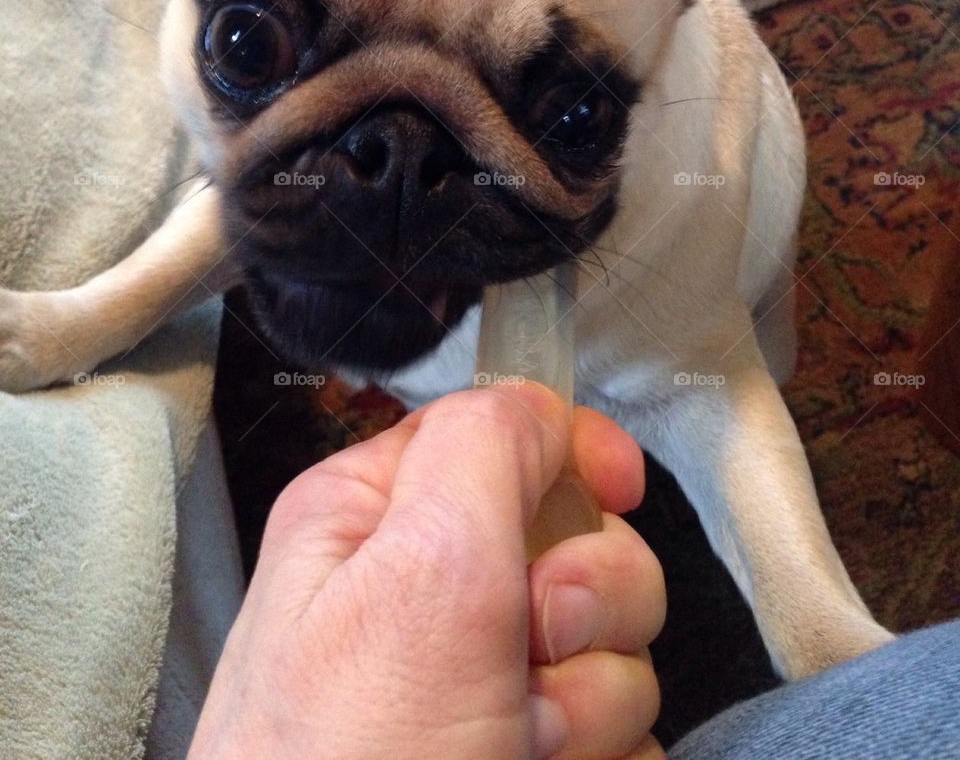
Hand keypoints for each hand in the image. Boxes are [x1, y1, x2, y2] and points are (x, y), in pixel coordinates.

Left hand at [189, 382, 666, 758]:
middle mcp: (424, 593)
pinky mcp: (525, 759)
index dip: (570, 452)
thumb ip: (481, 451)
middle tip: (529, 649)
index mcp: (377, 519)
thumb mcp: (417, 572)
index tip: (615, 486)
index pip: (501, 433)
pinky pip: (619, 728)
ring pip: (610, 641)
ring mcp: (478, 686)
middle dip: (582, 598)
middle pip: (576, 538)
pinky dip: (598, 757)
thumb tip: (538, 400)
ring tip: (520, 747)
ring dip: (587, 698)